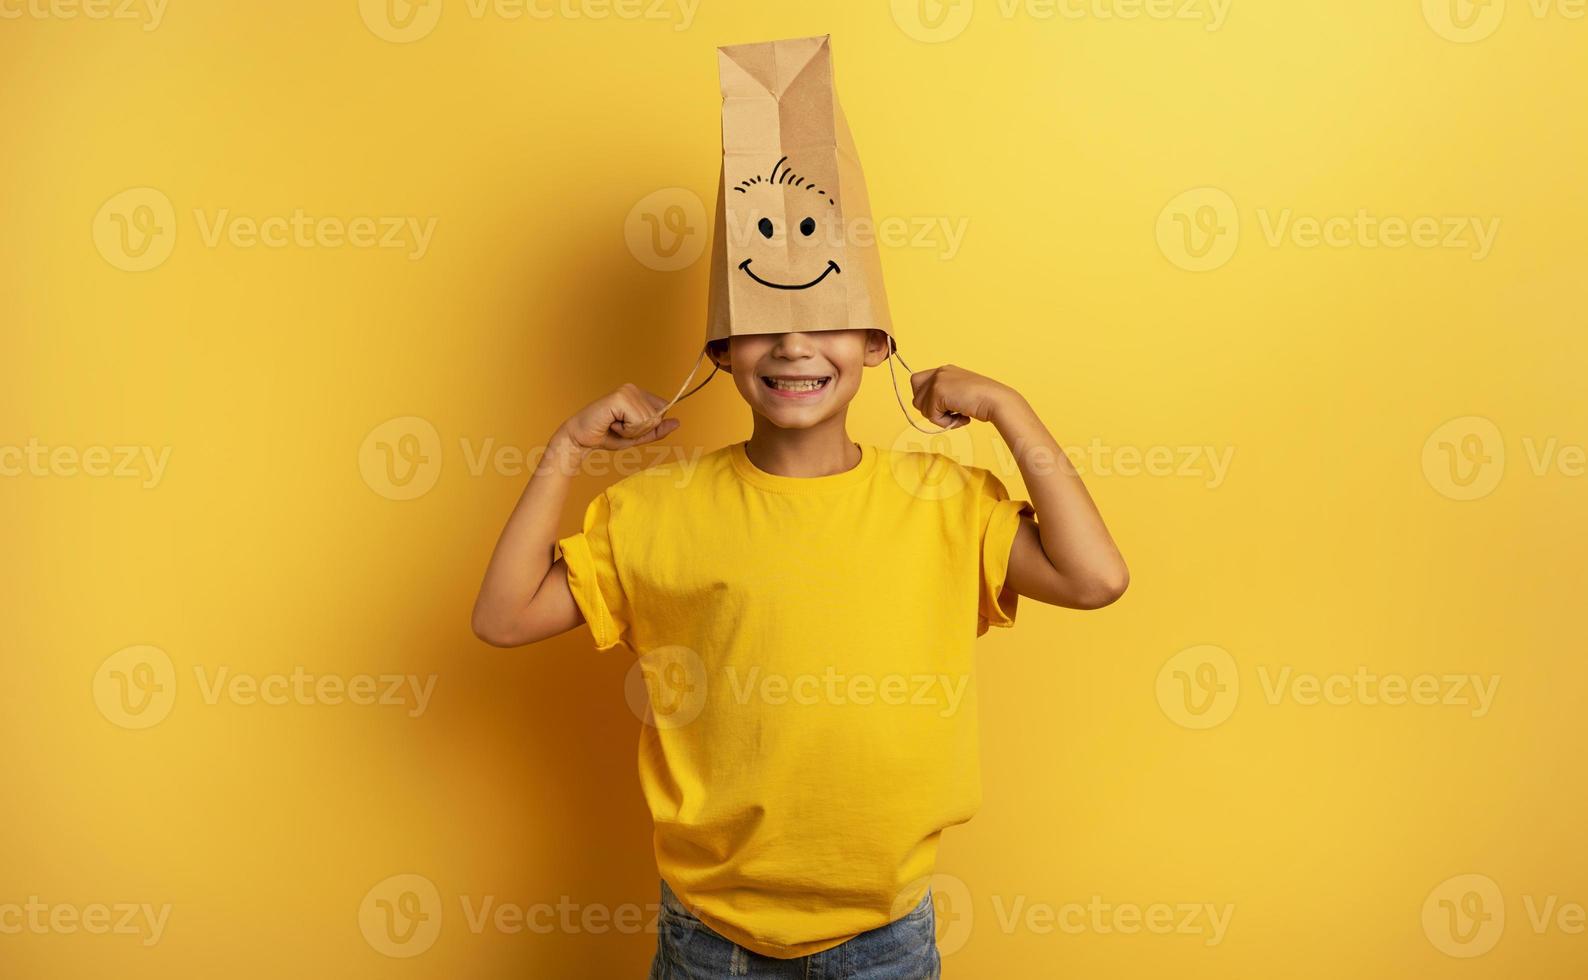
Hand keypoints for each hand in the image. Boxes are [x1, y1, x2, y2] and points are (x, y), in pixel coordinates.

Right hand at [559, 384, 680, 455]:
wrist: (580, 439)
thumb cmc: (606, 435)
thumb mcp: (637, 436)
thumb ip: (657, 430)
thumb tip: (677, 422)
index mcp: (639, 394)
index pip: (663, 410)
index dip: (649, 426)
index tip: (628, 426)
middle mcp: (634, 389)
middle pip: (658, 417)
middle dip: (640, 430)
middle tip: (619, 427)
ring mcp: (626, 391)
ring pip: (649, 420)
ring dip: (631, 431)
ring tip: (614, 425)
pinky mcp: (620, 398)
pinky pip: (639, 421)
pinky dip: (626, 430)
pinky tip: (611, 424)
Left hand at [908, 364, 1017, 428]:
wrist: (997, 401)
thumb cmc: (983, 402)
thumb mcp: (960, 394)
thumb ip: (944, 396)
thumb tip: (926, 409)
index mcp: (944, 370)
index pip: (916, 381)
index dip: (923, 398)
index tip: (939, 407)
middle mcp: (939, 372)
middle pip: (916, 397)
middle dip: (930, 410)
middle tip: (950, 413)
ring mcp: (938, 380)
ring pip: (921, 408)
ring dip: (939, 418)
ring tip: (958, 415)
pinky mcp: (938, 391)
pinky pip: (931, 416)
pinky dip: (945, 422)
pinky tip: (962, 417)